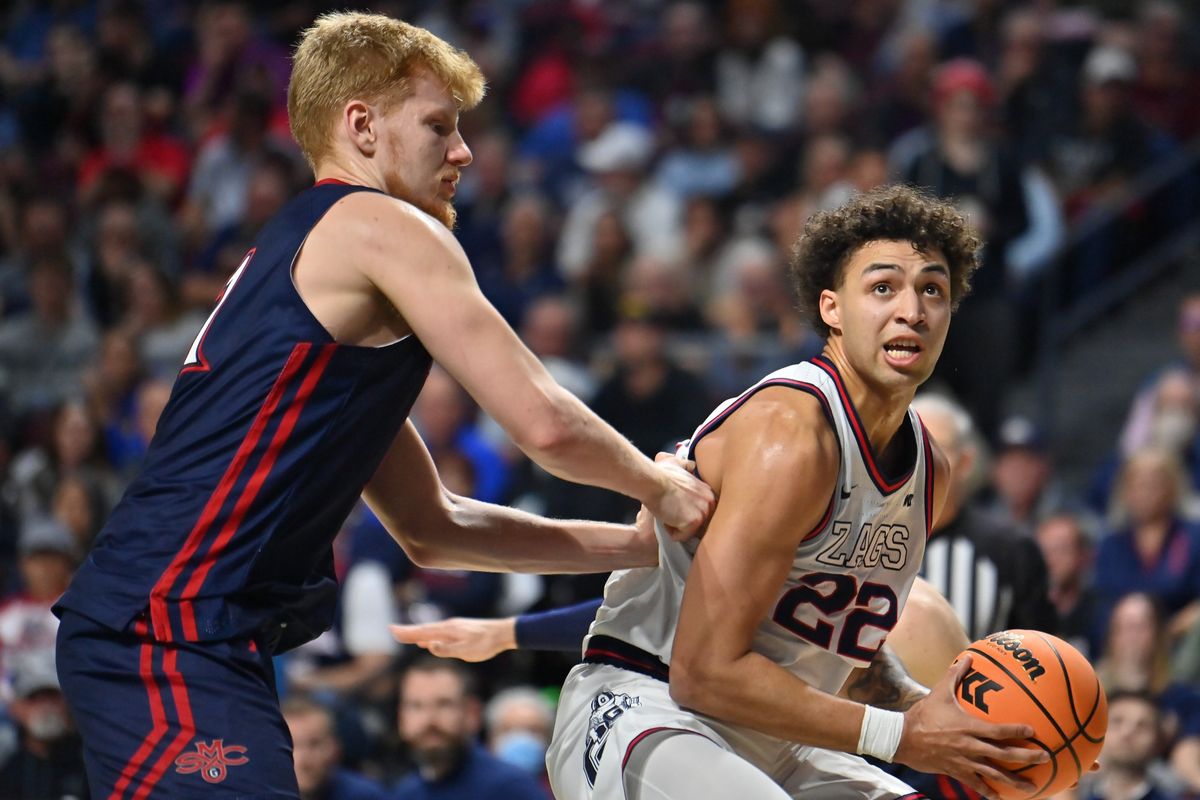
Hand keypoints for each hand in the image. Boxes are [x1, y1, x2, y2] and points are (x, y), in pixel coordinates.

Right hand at [390, 616, 515, 662]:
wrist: (503, 633)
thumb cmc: (486, 643)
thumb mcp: (466, 650)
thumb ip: (446, 649)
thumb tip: (428, 645)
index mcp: (448, 631)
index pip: (422, 632)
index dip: (407, 632)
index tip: (392, 630)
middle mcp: (448, 626)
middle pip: (424, 629)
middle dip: (408, 631)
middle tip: (392, 630)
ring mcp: (454, 628)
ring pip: (431, 631)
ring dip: (417, 634)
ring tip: (406, 636)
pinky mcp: (460, 631)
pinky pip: (439, 633)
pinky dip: (429, 636)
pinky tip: (428, 641)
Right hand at [644, 452, 714, 540]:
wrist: (653, 481)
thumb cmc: (660, 474)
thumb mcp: (678, 465)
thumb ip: (686, 466)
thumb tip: (691, 464)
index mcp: (708, 492)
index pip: (703, 512)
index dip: (687, 513)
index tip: (676, 506)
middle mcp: (710, 502)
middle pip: (699, 524)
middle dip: (684, 522)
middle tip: (671, 510)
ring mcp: (704, 512)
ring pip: (690, 531)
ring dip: (676, 527)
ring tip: (667, 512)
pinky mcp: (694, 522)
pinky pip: (682, 537)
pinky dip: (670, 532)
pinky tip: (665, 518)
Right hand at [895, 656, 1047, 798]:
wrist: (903, 738)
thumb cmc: (923, 714)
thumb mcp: (939, 692)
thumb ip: (955, 675)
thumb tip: (968, 657)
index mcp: (968, 726)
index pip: (998, 730)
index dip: (1017, 730)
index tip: (1034, 731)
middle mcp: (970, 746)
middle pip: (1003, 754)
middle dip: (1026, 757)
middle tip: (1044, 758)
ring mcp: (964, 761)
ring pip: (994, 774)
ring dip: (1014, 781)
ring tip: (1031, 787)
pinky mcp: (956, 771)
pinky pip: (976, 784)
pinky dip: (988, 791)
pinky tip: (999, 797)